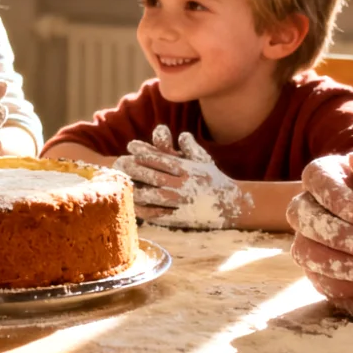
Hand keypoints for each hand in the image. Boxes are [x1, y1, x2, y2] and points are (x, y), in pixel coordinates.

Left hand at [114, 125, 247, 228]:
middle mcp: (183, 185)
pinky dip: (146, 210)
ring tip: (122, 185)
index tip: (130, 148)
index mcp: (187, 169)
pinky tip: (134, 207)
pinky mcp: (182, 218)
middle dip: (134, 169)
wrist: (233, 206)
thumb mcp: (206, 161)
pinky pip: (160, 214)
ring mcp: (182, 202)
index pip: (161, 159)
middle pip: (153, 175)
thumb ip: (192, 148)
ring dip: (136, 189)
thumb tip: (181, 134)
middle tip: (118, 164)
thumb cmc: (216, 181)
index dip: (143, 153)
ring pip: (153, 195)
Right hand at [287, 153, 352, 319]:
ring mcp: (317, 246)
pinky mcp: (329, 277)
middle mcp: (315, 211)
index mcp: (331, 179)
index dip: (329, 194)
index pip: (315, 178)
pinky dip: (351, 298)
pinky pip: (327, 290)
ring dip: (335, 266)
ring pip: (306, 255)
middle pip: (301, 217)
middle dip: (331, 232)